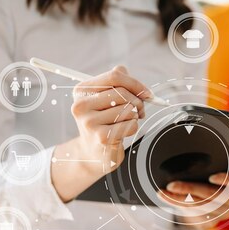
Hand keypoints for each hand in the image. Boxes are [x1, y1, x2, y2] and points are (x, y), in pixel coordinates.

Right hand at [50, 66, 151, 201]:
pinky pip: (130, 125)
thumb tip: (132, 79)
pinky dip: (133, 128)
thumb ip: (118, 83)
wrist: (93, 153)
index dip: (135, 83)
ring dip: (134, 116)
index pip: (114, 76)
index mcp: (81, 90)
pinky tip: (123, 133)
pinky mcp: (101, 137)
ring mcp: (89, 122)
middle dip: (138, 101)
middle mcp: (81, 105)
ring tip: (126, 122)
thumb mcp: (106, 99)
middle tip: (139, 111)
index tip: (147, 93)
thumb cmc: (104, 122)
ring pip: (128, 109)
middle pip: (123, 93)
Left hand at [158, 170, 228, 229]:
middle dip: (190, 189)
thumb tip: (183, 160)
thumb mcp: (209, 171)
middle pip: (215, 196)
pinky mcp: (212, 221)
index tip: (211, 177)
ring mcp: (225, 212)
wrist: (206, 203)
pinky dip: (177, 204)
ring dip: (180, 199)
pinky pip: (194, 214)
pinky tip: (167, 197)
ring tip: (165, 193)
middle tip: (172, 184)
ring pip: (203, 206)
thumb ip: (203, 166)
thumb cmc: (210, 181)